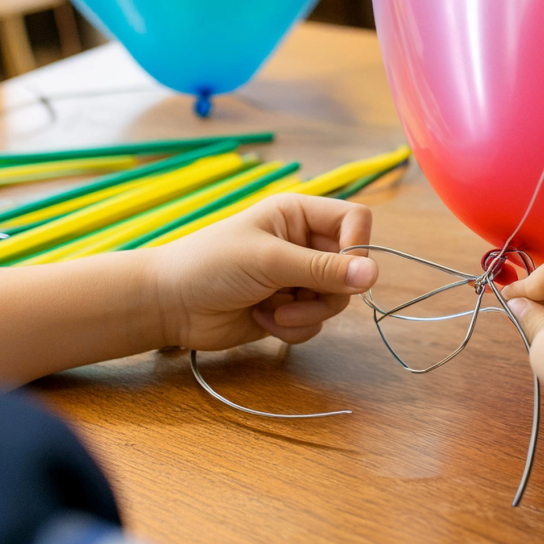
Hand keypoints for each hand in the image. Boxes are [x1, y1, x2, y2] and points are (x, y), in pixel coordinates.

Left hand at [143, 194, 377, 350]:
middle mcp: (303, 243)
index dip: (357, 247)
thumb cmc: (210, 265)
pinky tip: (261, 318)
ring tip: (272, 312)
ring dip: (306, 314)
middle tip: (295, 299)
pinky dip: (292, 328)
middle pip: (350, 268)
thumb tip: (373, 275)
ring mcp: (297, 278)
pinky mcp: (289, 310)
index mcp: (299, 214)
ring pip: (335, 301)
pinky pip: (316, 324)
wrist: (170, 305)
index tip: (344, 273)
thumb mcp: (269, 261)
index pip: (355, 221)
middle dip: (327, 291)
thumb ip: (323, 269)